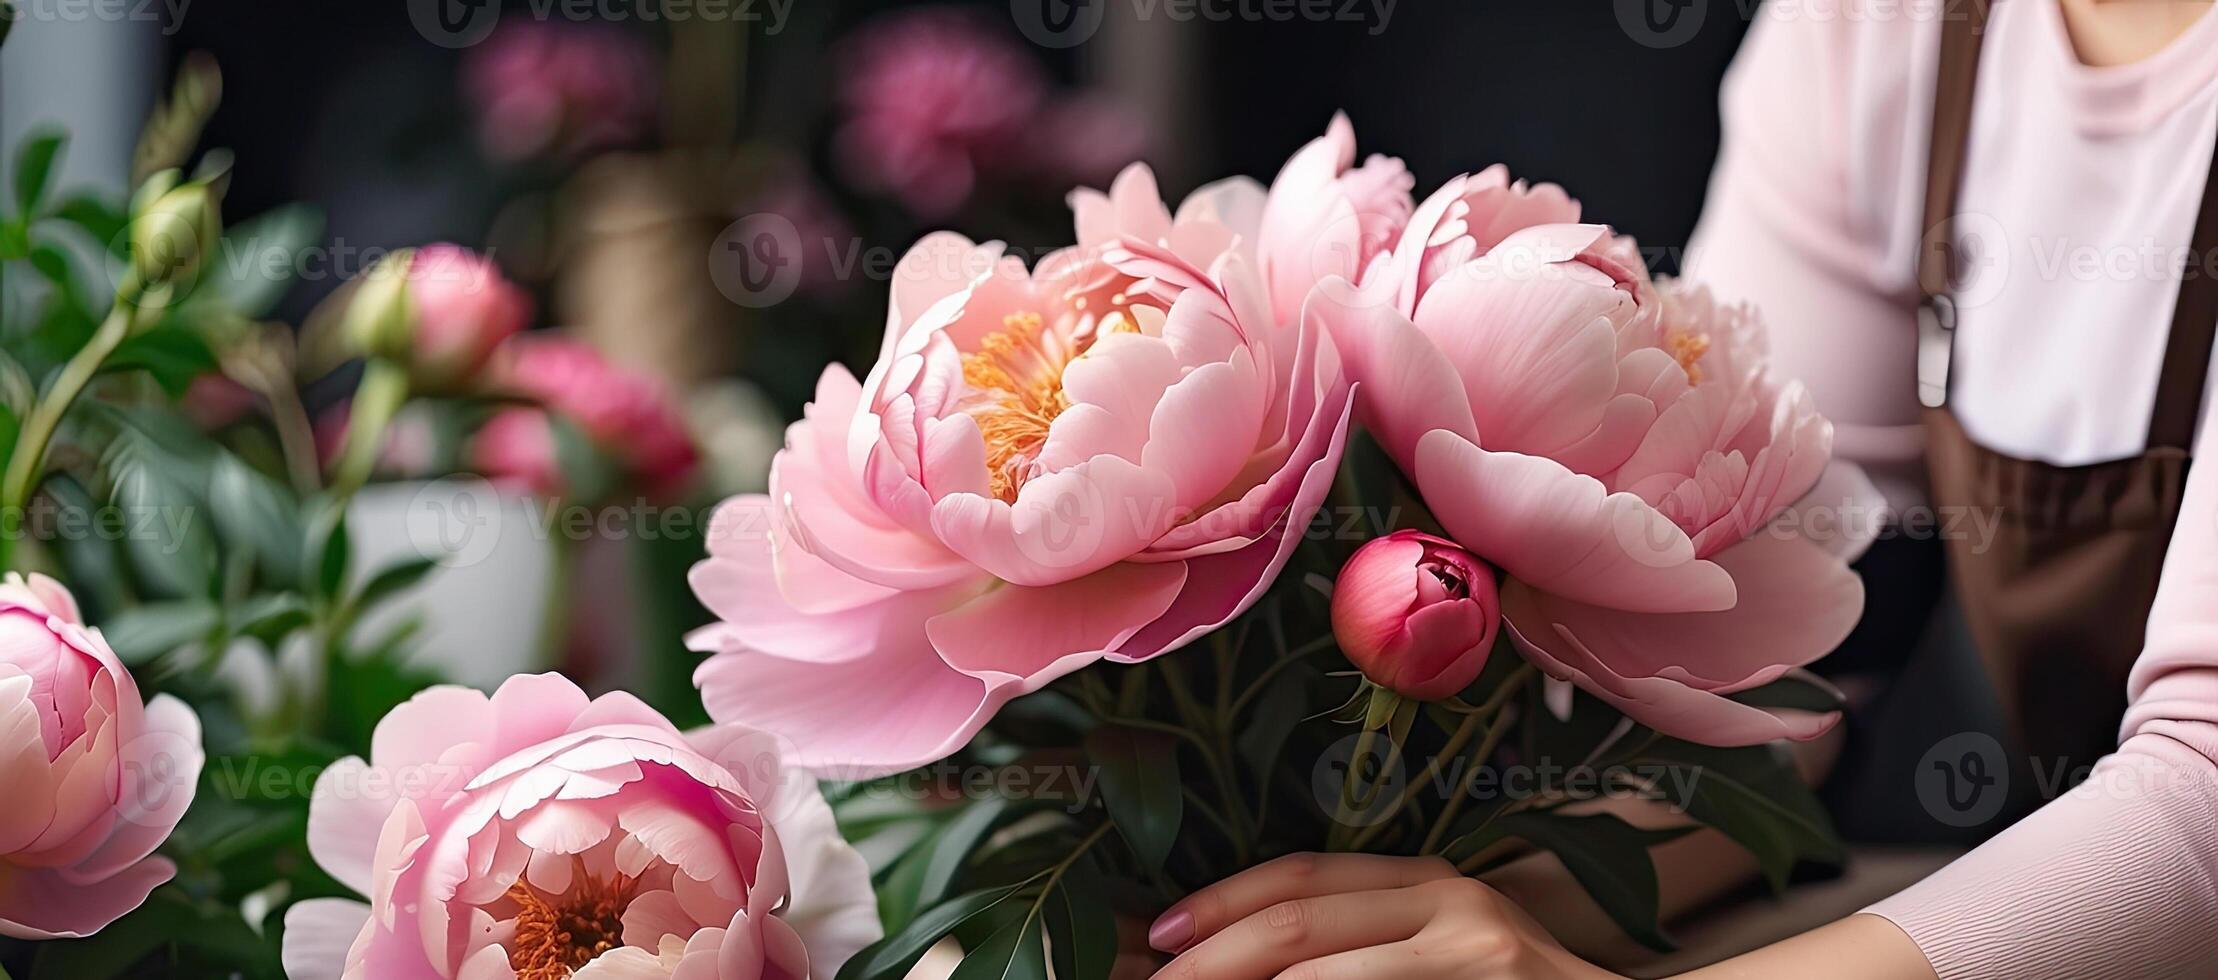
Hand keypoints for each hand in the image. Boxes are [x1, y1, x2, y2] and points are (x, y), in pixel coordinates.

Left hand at [1146, 853, 1623, 978]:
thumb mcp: (1445, 958)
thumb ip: (1366, 949)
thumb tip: (1251, 962)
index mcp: (1425, 883)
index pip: (1301, 876)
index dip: (1222, 900)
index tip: (1158, 935)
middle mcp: (1444, 896)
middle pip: (1295, 913)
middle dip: (1208, 953)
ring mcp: (1471, 940)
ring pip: (1315, 962)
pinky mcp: (1487, 972)